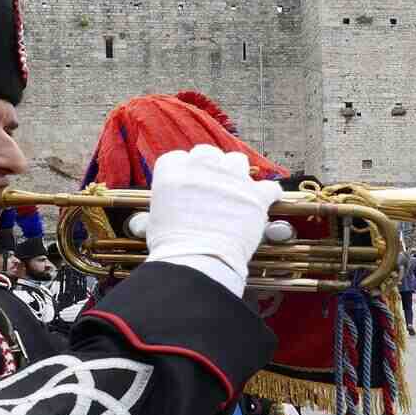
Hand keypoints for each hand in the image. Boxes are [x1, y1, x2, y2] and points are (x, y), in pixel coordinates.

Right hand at [146, 145, 283, 293]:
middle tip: (211, 186)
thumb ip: (158, 211)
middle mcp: (202, 167)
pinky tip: (264, 200)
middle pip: (208, 153)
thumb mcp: (154, 224)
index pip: (179, 158)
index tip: (187, 184)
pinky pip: (269, 186)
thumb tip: (146, 219)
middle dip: (210, 166)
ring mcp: (231, 179)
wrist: (199, 261)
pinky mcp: (255, 195)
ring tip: (235, 190)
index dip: (184, 172)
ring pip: (237, 160)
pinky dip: (267, 194)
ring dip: (236, 173)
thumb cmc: (172, 247)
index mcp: (173, 171)